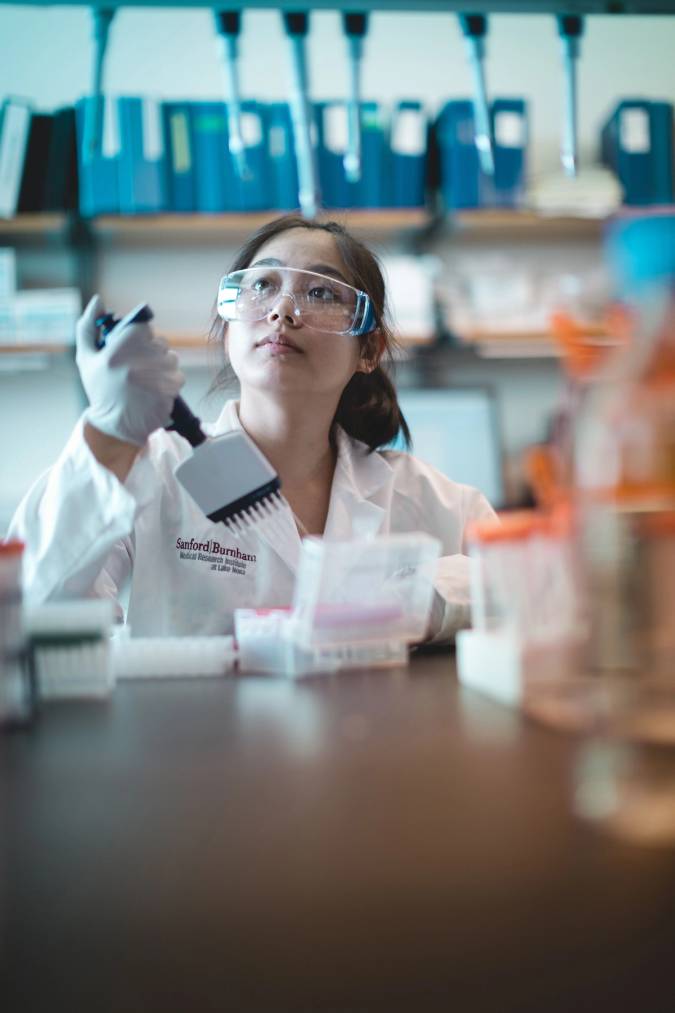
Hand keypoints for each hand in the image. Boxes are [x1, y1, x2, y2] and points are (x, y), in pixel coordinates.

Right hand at [75, 295, 184, 446]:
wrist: (116, 427)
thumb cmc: (100, 390)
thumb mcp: (86, 358)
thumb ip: (88, 327)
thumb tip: (98, 301)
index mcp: (118, 348)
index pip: (144, 326)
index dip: (140, 336)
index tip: (132, 349)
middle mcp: (139, 359)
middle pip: (160, 342)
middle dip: (152, 352)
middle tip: (138, 368)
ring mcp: (157, 376)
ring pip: (171, 358)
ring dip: (163, 366)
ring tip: (147, 381)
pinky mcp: (170, 390)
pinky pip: (178, 376)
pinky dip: (170, 382)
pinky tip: (155, 391)